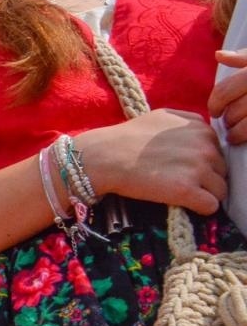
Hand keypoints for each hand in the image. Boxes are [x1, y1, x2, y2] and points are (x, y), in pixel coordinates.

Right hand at [78, 108, 226, 214]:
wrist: (104, 157)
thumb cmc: (125, 137)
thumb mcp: (161, 116)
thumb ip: (187, 122)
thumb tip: (202, 134)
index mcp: (200, 128)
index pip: (219, 151)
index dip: (203, 162)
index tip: (184, 167)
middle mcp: (204, 145)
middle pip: (222, 171)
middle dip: (206, 178)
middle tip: (180, 181)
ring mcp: (198, 168)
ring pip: (220, 190)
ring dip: (205, 194)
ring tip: (181, 193)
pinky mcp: (186, 190)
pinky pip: (210, 206)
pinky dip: (200, 208)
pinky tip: (185, 204)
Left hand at [208, 49, 246, 144]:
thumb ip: (243, 58)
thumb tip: (218, 55)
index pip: (224, 91)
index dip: (216, 103)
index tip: (215, 110)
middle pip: (232, 109)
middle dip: (226, 117)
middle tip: (226, 121)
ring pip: (242, 123)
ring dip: (234, 130)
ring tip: (233, 132)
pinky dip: (241, 136)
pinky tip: (238, 138)